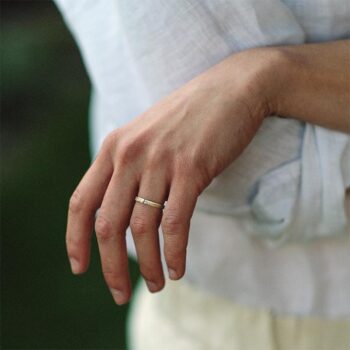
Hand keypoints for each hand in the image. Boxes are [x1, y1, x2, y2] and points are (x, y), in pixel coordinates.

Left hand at [66, 48, 273, 303]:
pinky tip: (179, 268)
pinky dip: (175, 251)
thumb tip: (123, 212)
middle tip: (120, 293)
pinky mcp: (191, 168)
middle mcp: (130, 154)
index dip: (75, 239)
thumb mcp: (147, 136)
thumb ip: (129, 167)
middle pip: (108, 224)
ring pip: (142, 228)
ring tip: (158, 285)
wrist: (232, 89)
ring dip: (148, 265)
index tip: (80, 268)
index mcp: (114, 148)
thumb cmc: (189, 117)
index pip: (80, 202)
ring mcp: (160, 161)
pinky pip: (175, 222)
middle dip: (110, 266)